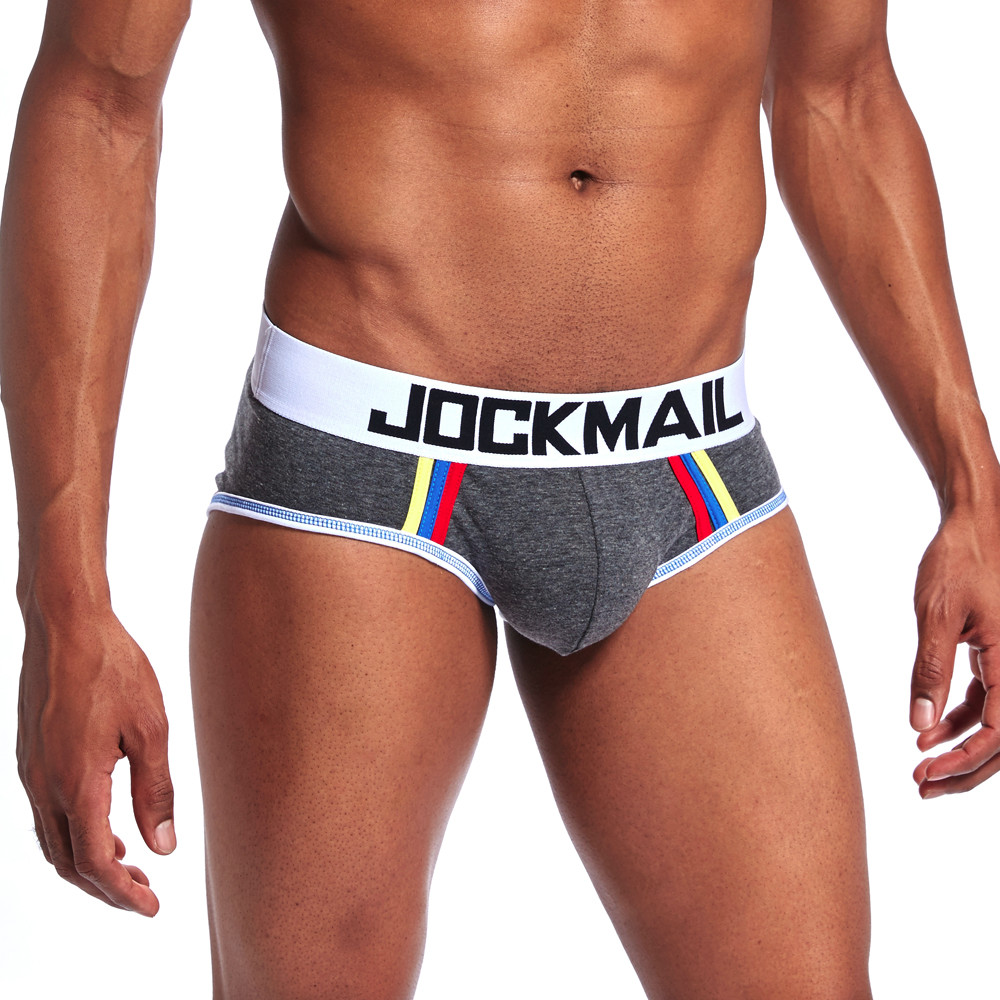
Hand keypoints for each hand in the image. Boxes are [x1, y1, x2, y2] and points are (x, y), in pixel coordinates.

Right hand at [16, 603, 174, 914]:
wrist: (67, 625)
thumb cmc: (114, 668)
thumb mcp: (150, 728)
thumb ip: (156, 791)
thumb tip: (163, 846)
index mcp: (77, 784)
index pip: (95, 863)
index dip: (123, 893)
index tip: (151, 907)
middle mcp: (44, 786)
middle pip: (69, 862)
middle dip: (106, 886)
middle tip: (144, 893)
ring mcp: (31, 771)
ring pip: (54, 840)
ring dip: (89, 861)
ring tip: (130, 862)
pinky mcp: (30, 755)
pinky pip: (46, 813)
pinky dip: (74, 832)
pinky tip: (105, 821)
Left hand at [909, 508, 999, 795]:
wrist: (975, 525)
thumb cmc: (959, 562)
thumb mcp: (936, 617)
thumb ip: (930, 672)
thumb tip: (921, 725)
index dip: (965, 763)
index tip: (926, 774)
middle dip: (965, 770)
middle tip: (923, 787)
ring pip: (997, 724)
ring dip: (962, 749)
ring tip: (921, 767)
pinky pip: (988, 701)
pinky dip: (960, 720)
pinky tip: (927, 733)